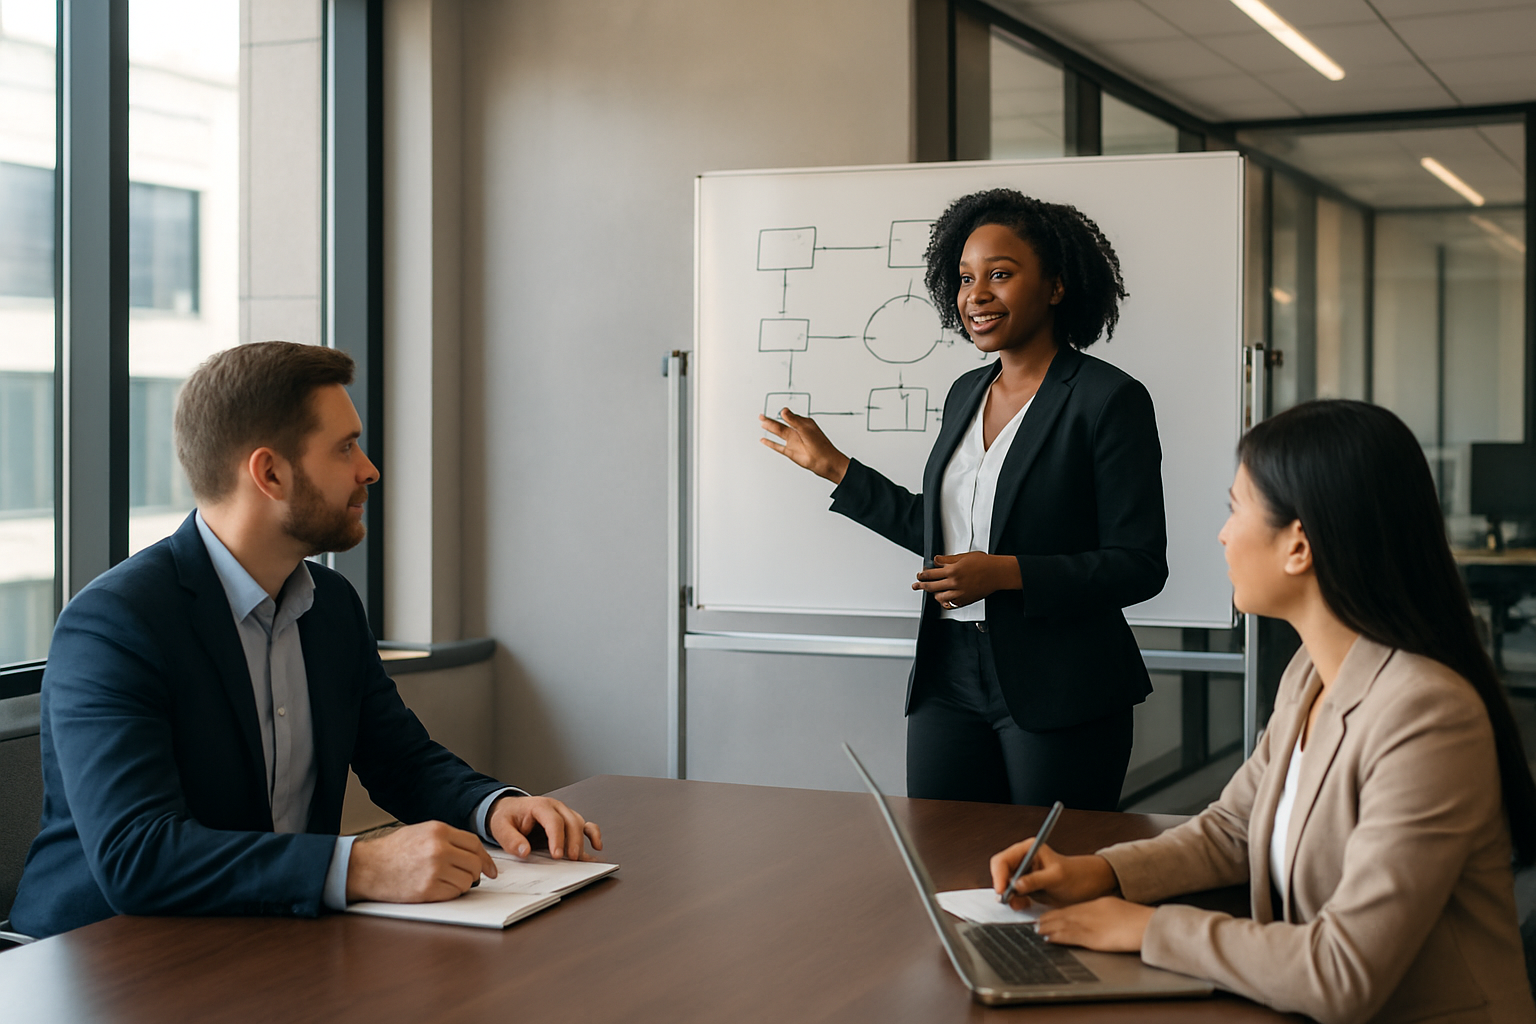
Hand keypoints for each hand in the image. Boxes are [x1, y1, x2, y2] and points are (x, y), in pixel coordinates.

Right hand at [345, 820, 495, 903]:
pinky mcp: (427, 890)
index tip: (490, 869)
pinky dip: (451, 893)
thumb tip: (473, 853)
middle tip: (468, 877)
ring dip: (461, 884)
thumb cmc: (392, 851)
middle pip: (474, 863)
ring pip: (467, 881)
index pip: (474, 844)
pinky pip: (454, 894)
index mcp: (439, 831)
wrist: (367, 867)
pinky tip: (438, 889)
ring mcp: (434, 870)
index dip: (485, 858)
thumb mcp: (421, 832)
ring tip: (445, 881)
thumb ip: (447, 839)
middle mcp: (439, 849)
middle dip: (475, 873)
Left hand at [487, 795, 602, 860]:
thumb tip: (524, 851)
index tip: (557, 855)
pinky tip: (596, 846)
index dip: (557, 838)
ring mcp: (564, 813)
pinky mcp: (568, 821)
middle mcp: (556, 807)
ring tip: (577, 859)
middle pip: (571, 822)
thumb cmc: (507, 817)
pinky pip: (586, 825)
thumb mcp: (500, 827)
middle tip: (571, 859)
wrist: (510, 810)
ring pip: (580, 824)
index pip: (554, 821)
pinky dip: (593, 835)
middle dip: (573, 842)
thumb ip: (511, 839)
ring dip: (581, 842)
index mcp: (539, 806)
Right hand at [758, 409, 850, 483]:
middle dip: (771, 420)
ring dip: (770, 428)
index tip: (778, 410)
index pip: (790, 416)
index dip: (783, 413)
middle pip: (780, 424)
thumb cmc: (820, 445)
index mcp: (803, 424)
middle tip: (761, 416)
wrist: (825, 461)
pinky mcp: (790, 451)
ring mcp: (793, 442)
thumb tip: (783, 411)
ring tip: (761, 423)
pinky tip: (764, 440)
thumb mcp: (806, 429)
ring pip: (778, 433)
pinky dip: (770, 443)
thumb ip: (793, 420)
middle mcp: (797, 432)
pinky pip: (777, 446)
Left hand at [913, 552, 1020, 608]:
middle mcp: (954, 583)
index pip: (931, 574)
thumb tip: (936, 560)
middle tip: (917, 585)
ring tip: (932, 591)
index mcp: (953, 570)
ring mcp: (959, 593)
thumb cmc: (984, 563)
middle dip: (921, 585)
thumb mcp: (964, 557)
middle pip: (932, 586)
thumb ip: (947, 560)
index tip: (919, 575)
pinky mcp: (965, 601)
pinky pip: (950, 604)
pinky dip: (945, 602)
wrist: (998, 573)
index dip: (922, 575)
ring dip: (934, 594)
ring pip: (939, 597)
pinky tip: (943, 599)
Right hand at [989, 841, 1117, 909]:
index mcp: (1029, 849)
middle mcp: (1024, 859)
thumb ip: (1036, 880)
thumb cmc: (1077, 876)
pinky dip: (1015, 901)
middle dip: (1003, 886)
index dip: (999, 875)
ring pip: (1005, 884)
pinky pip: (1013, 894)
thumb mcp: (1056, 878)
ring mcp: (1024, 873)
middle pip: (1000, 872)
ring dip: (1009, 896)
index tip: (1002, 891)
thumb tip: (1016, 885)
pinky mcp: (1026, 886)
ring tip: (1020, 904)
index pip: (1003, 860)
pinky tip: (1024, 904)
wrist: (1089, 887)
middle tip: (1008, 900)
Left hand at [1036, 897, 1154, 952]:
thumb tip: (1096, 916)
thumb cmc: (1135, 918)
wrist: (1144, 924)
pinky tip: (1049, 938)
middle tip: (1036, 922)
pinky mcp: (1091, 938)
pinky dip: (1057, 937)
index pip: (1071, 908)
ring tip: (1038, 930)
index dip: (1057, 913)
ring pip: (1062, 925)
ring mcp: (1088, 925)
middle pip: (1063, 915)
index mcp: (1095, 904)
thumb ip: (1103, 910)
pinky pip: (1069, 937)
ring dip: (1048, 927)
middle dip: (1048, 919)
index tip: (1047, 915)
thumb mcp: (1115, 907)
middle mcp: (1088, 912)